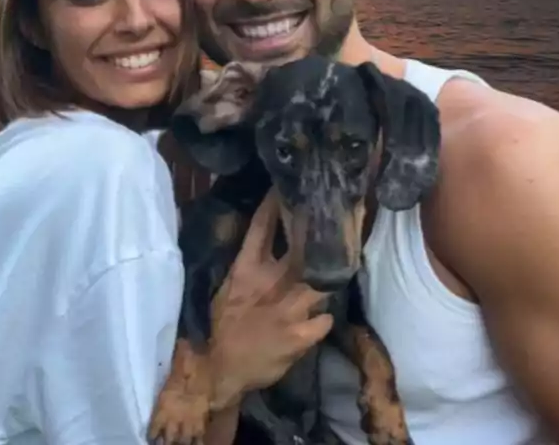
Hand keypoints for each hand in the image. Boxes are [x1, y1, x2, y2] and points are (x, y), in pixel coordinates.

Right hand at [207, 189, 333, 410]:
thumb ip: (247, 270)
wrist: (216, 369)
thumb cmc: (217, 327)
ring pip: (323, 283)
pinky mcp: (301, 335)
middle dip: (318, 233)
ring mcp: (289, 310)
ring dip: (331, 277)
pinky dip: (324, 317)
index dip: (275, 206)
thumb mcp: (227, 290)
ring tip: (342, 267)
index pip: (261, 229)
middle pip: (303, 250)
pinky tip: (321, 318)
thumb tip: (264, 250)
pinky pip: (325, 319)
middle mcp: (270, 284)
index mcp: (245, 270)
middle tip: (335, 216)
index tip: (285, 188)